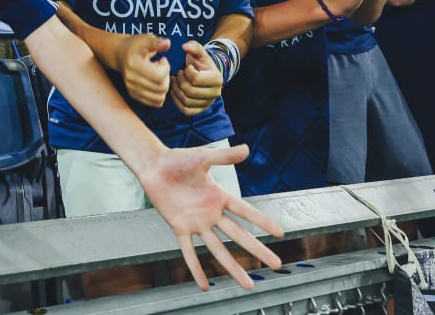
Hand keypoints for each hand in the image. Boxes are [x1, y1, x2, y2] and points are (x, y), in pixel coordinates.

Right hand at [115, 34, 170, 107]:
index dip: (166, 68)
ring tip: (158, 75)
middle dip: (166, 77)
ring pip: (159, 98)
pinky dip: (160, 94)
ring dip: (164, 87)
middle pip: (161, 88)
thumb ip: (156, 42)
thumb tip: (167, 43)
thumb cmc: (135, 46)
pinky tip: (156, 82)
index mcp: (134, 65)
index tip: (163, 60)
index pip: (159, 76)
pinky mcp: (134, 95)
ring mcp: (132, 89)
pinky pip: (155, 102)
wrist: (120, 54)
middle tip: (161, 67)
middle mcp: (132, 80)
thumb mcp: (145, 39)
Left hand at [138, 143, 282, 290]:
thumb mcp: (203, 157)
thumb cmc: (178, 159)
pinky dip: (196, 268)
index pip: (247, 212)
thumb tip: (246, 149)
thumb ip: (224, 157)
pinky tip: (204, 285)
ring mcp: (197, 223)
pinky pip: (189, 251)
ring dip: (232, 267)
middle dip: (257, 250)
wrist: (154, 166)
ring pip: (218, 249)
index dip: (263, 222)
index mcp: (220, 197)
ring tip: (248, 283)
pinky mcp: (179, 227)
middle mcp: (212, 213)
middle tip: (276, 265)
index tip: (280, 234)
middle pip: (239, 236)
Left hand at [169, 41, 221, 116]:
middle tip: (178, 74)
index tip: (187, 68)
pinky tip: (175, 91)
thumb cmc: (201, 62)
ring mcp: (208, 103)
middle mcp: (216, 93)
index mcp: (217, 78)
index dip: (186, 72)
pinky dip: (177, 102)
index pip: (196, 79)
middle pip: (190, 91)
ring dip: (176, 91)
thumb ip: (193, 46)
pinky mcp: (200, 110)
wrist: (204, 73)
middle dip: (180, 82)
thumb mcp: (199, 52)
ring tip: (175, 81)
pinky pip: (186, 110)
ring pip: (187, 101)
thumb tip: (185, 46)